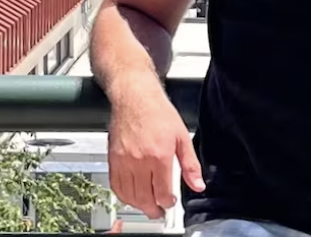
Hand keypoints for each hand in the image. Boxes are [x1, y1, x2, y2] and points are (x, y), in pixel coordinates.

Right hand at [106, 90, 204, 218]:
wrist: (135, 97)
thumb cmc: (158, 112)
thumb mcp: (182, 137)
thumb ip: (190, 165)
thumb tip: (198, 184)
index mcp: (159, 156)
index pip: (162, 193)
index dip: (168, 203)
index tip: (171, 202)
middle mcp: (139, 161)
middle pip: (144, 198)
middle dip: (154, 209)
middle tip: (160, 211)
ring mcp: (123, 161)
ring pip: (129, 195)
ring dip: (139, 205)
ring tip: (147, 206)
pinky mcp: (112, 159)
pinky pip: (115, 186)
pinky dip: (123, 196)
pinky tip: (131, 196)